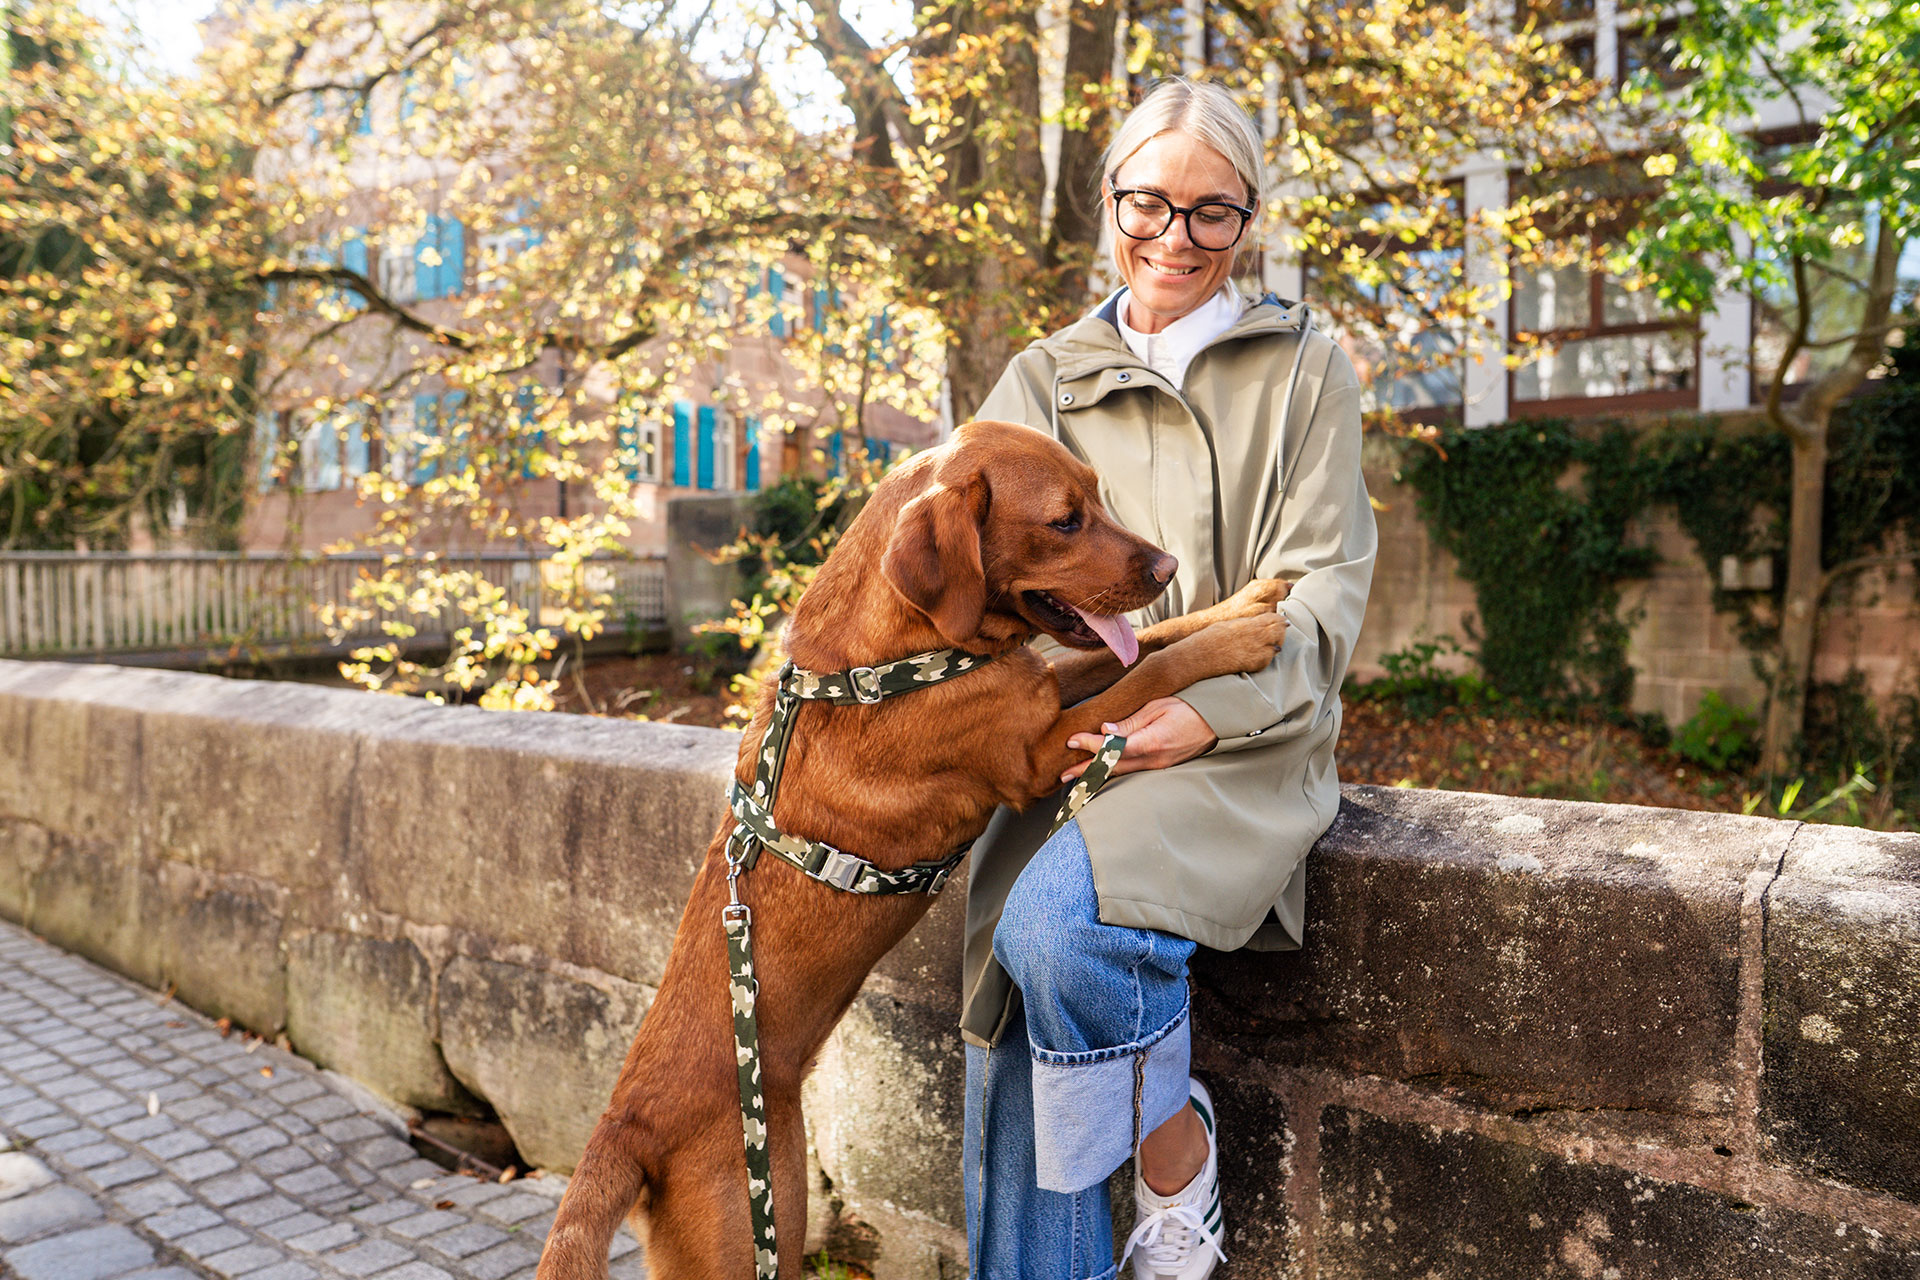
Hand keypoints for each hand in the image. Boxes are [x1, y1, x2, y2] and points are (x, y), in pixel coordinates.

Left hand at [1061, 697, 1217, 782]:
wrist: (1216, 723)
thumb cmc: (1187, 709)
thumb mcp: (1158, 707)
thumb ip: (1130, 721)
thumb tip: (1105, 729)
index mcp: (1151, 741)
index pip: (1114, 747)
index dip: (1091, 745)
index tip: (1072, 740)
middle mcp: (1153, 760)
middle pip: (1112, 767)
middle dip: (1086, 771)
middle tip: (1062, 775)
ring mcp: (1156, 767)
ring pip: (1120, 773)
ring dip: (1096, 776)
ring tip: (1073, 781)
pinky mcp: (1159, 767)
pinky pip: (1131, 772)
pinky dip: (1112, 773)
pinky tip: (1098, 775)